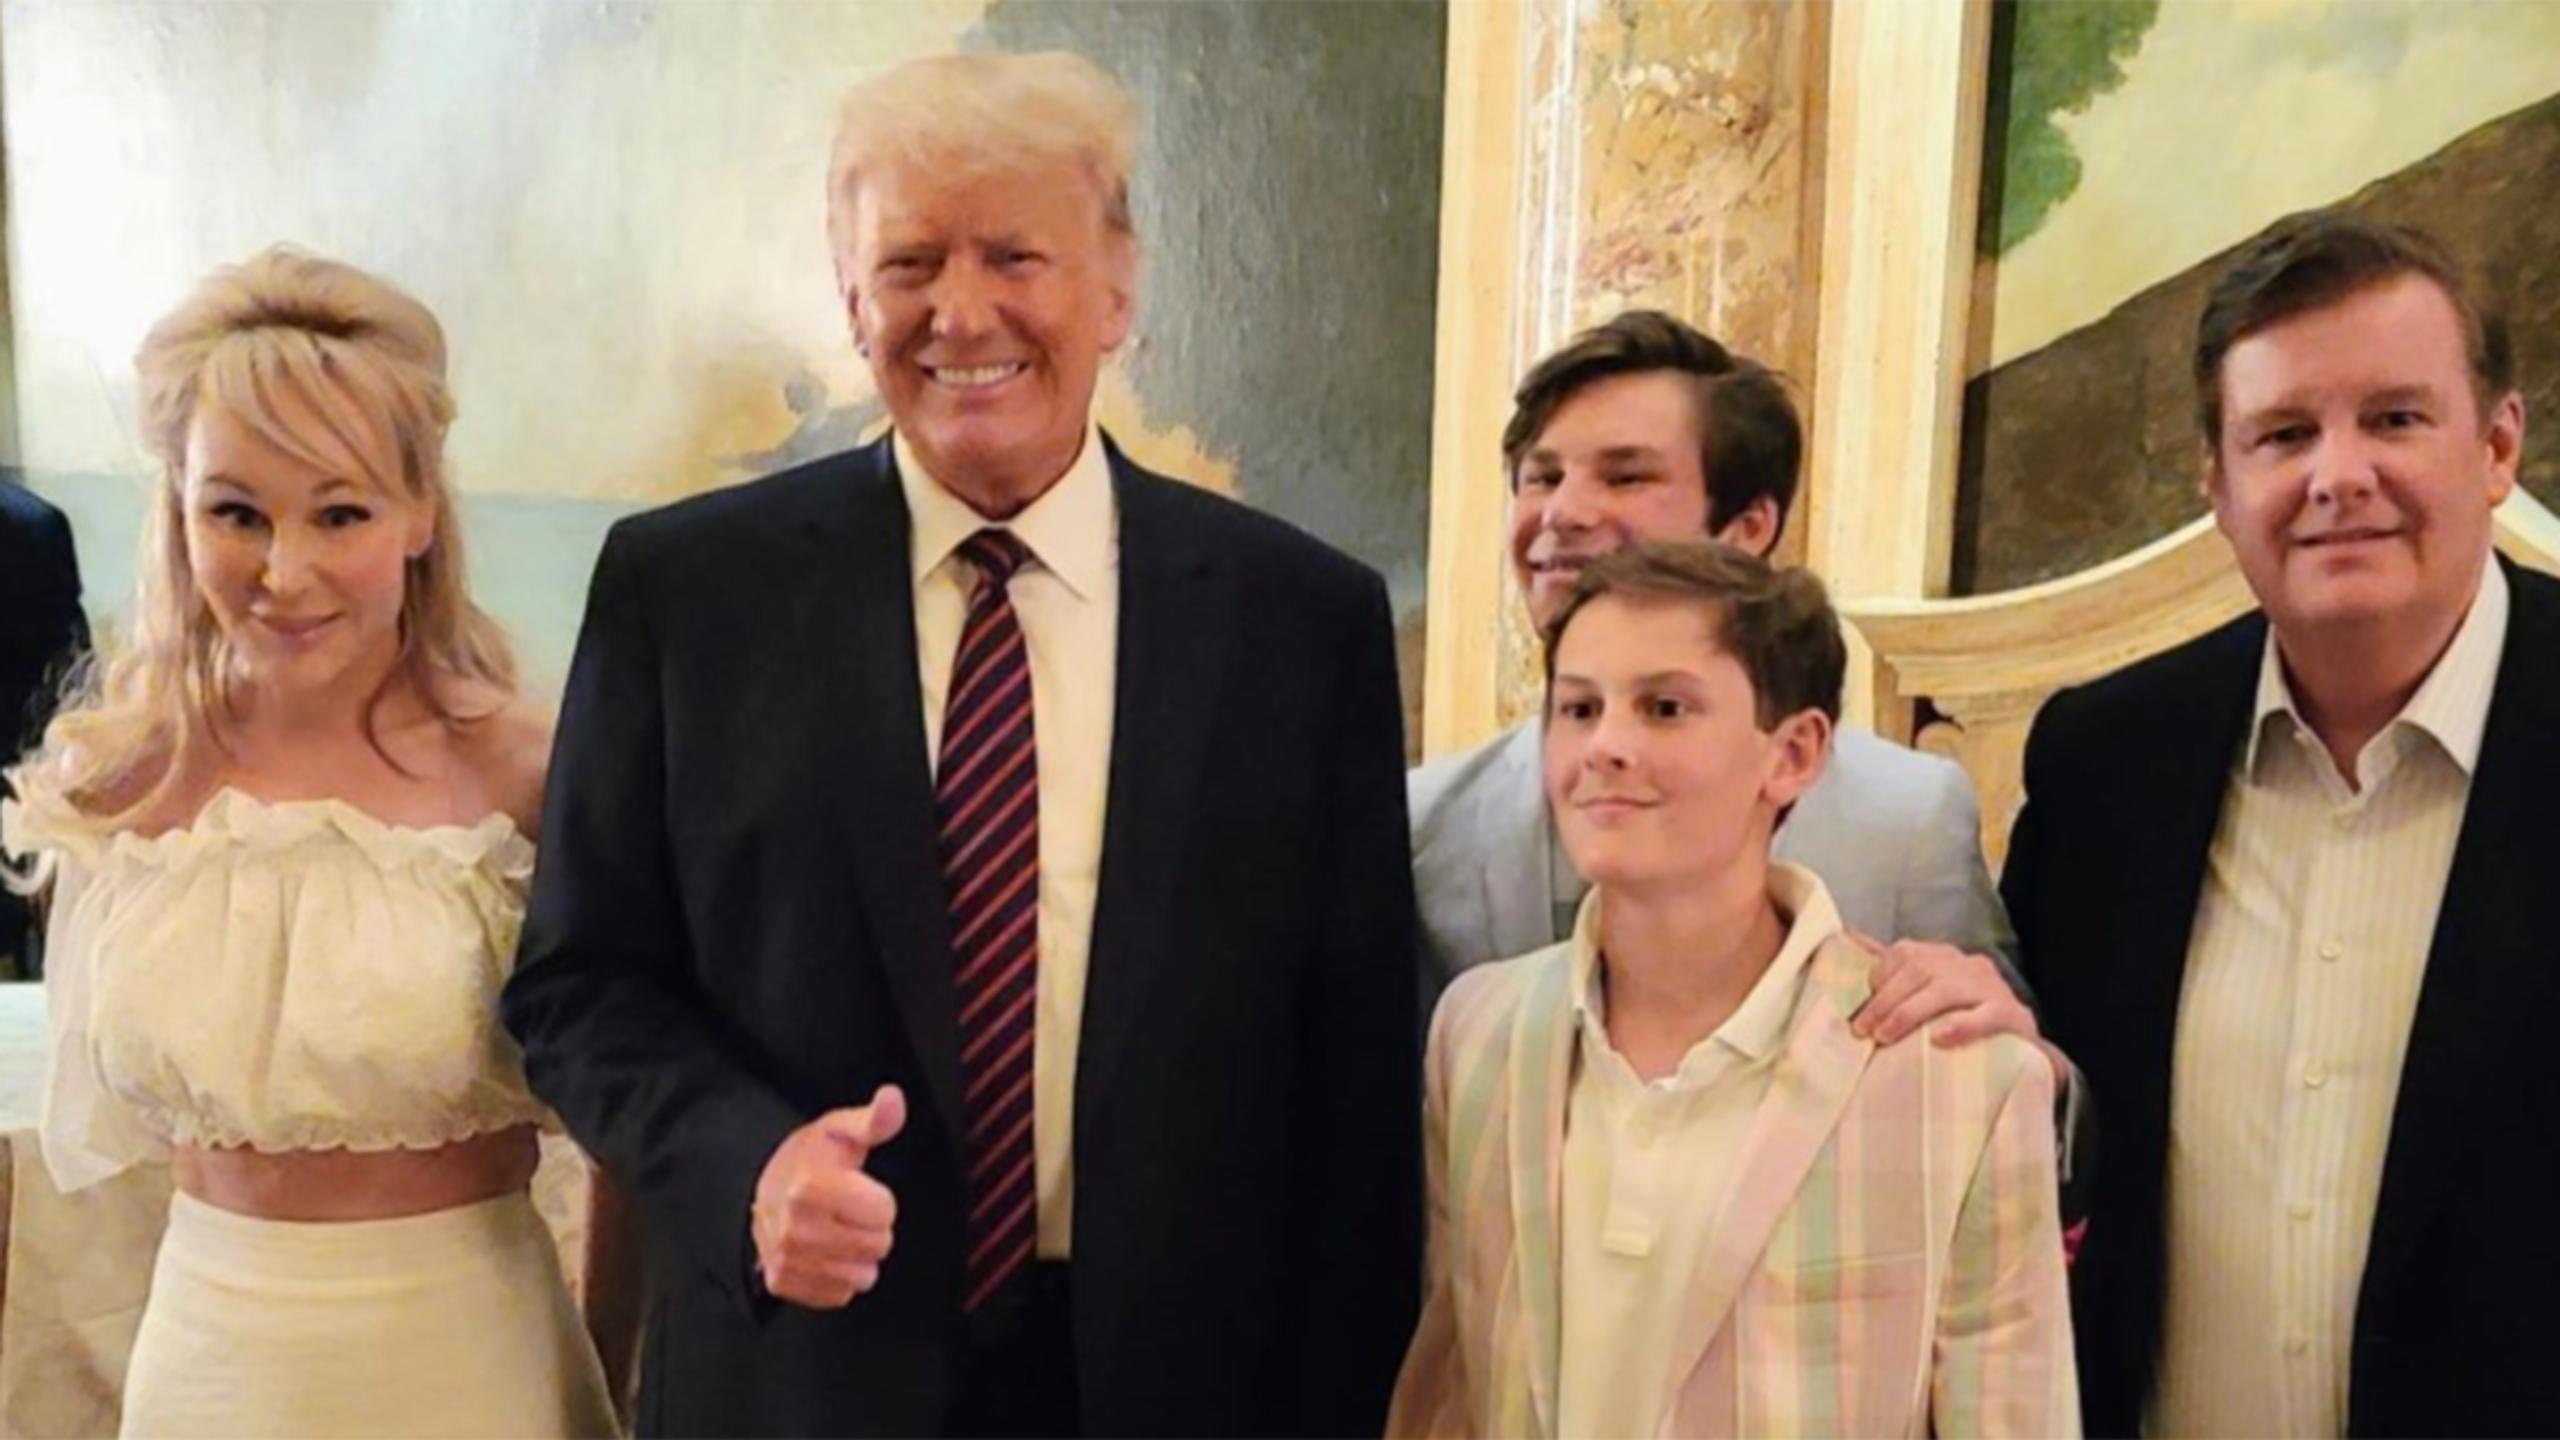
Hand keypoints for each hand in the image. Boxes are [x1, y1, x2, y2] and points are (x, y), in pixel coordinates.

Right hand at [751, 1084, 905, 1308]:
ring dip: (859, 1255)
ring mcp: (785, 1259)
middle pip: (877, 1246)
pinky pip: (839, 1295)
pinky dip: (839, 1276)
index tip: (860, 1188)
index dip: (881, 1199)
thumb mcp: (843, 1130)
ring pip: (861, 1276)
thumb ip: (875, 1119)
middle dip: (873, 1228)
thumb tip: (893, 1097)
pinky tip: (826, 1251)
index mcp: (809, 1188)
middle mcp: (793, 1228)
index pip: (884, 1212)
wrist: (765, 1187)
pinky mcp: (782, 1283)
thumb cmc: (812, 1158)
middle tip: (850, 1210)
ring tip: (839, 1230)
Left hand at [1847, 935, 2070, 1085]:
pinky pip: (1985, 1015)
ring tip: (1885, 1037)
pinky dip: (1960, 1026)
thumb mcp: (1929, 994)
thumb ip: (1895, 970)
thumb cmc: (1964, 1021)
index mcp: (1946, 957)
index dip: (1878, 978)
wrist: (2024, 1052)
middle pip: (1921, 971)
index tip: (1858, 1009)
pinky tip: (1938, 1039)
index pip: (1906, 953)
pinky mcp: (2013, 1016)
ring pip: (1946, 990)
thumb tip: (1851, 937)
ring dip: (1908, 1014)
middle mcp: (1969, 965)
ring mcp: (1993, 988)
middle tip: (1863, 1030)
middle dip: (1885, 1001)